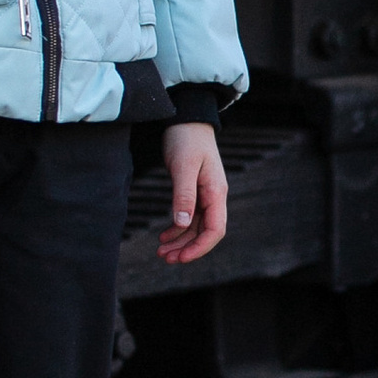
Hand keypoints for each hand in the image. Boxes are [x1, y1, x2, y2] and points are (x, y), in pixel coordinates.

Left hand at [155, 121, 227, 262]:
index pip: (215, 230)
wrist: (186, 119)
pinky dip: (177, 229)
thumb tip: (182, 224)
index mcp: (216, 192)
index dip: (200, 248)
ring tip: (161, 252)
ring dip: (180, 241)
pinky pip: (189, 217)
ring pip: (195, 227)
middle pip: (205, 233)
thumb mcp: (183, 167)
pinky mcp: (194, 191)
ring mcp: (205, 195)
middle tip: (165, 258)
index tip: (181, 258)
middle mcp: (214, 197)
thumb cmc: (186, 139)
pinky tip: (164, 236)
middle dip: (187, 248)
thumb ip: (184, 196)